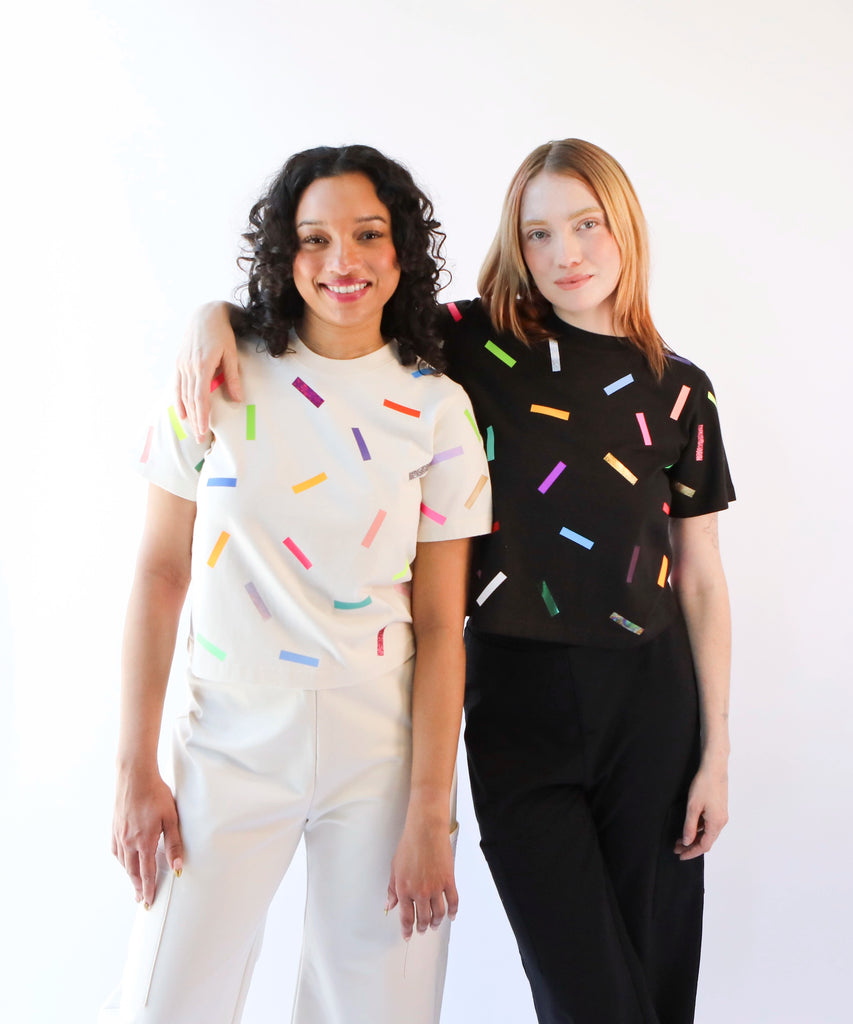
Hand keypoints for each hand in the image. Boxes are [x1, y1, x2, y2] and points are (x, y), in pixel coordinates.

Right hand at [112, 767, 182, 906]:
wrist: (134, 776)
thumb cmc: (156, 794)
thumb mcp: (171, 817)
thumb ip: (174, 843)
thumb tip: (178, 866)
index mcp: (144, 841)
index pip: (146, 872)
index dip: (149, 888)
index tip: (149, 901)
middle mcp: (128, 841)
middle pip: (132, 871)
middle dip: (137, 886)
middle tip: (141, 898)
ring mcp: (119, 834)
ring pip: (123, 862)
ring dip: (129, 875)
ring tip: (134, 883)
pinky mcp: (115, 826)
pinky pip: (116, 850)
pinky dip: (121, 860)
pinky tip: (124, 860)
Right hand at [175, 301, 241, 439]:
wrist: (205, 314)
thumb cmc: (222, 333)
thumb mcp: (231, 354)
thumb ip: (232, 378)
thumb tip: (238, 400)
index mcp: (202, 365)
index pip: (201, 397)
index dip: (202, 415)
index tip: (204, 430)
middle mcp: (189, 366)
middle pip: (191, 399)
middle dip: (196, 420)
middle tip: (201, 438)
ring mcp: (182, 365)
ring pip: (183, 394)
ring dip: (188, 413)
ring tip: (193, 430)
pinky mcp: (179, 363)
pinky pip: (178, 386)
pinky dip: (179, 401)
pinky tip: (182, 413)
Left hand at [386, 816, 457, 939]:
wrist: (425, 831)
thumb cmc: (409, 845)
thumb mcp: (394, 868)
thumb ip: (392, 889)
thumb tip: (390, 904)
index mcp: (404, 889)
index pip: (406, 917)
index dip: (407, 929)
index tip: (408, 935)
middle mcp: (420, 892)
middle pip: (423, 918)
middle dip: (422, 927)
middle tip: (423, 930)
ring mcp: (435, 887)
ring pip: (438, 913)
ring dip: (436, 922)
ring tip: (435, 925)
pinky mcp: (448, 881)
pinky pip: (453, 901)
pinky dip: (453, 911)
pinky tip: (451, 915)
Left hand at [674, 757, 728, 859]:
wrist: (714, 768)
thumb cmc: (704, 785)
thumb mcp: (693, 807)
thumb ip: (690, 826)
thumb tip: (687, 841)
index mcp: (716, 824)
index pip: (703, 846)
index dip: (691, 852)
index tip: (680, 855)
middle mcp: (721, 822)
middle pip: (706, 841)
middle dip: (691, 846)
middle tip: (676, 848)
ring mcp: (721, 815)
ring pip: (707, 833)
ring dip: (694, 837)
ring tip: (679, 839)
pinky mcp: (719, 809)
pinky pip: (709, 825)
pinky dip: (699, 829)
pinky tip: (689, 827)